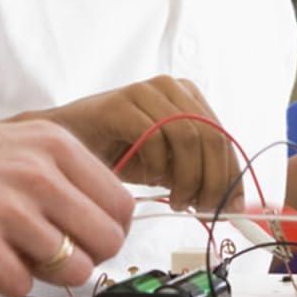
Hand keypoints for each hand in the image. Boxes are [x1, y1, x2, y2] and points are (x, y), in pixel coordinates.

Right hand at [0, 120, 134, 296]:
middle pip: (106, 241)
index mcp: (56, 144)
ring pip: (72, 269)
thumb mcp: (23, 147)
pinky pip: (21, 285)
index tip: (85, 240)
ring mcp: (6, 204)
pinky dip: (8, 283)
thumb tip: (115, 226)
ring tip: (16, 254)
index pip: (121, 206)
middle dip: (85, 258)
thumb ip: (69, 178)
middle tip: (52, 255)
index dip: (108, 232)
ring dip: (47, 274)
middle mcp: (37, 170)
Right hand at [28, 76, 242, 213]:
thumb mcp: (168, 165)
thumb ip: (197, 173)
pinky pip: (155, 135)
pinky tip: (151, 180)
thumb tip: (231, 202)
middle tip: (203, 208)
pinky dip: (158, 165)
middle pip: (211, 135)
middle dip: (213, 179)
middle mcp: (171, 87)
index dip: (232, 174)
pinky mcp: (121, 102)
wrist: (64, 147)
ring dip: (188, 177)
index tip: (232, 207)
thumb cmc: (119, 154)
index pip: (223, 136)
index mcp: (188, 97)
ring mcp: (146, 91)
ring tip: (177, 200)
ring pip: (188, 135)